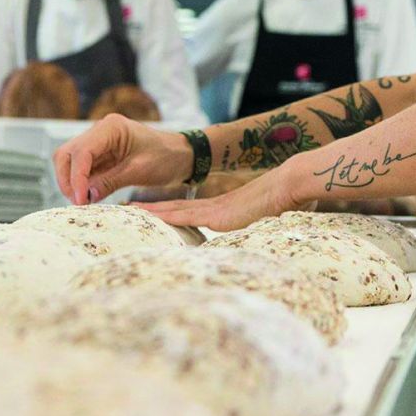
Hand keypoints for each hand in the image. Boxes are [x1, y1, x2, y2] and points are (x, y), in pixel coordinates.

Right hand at [53, 114, 192, 204]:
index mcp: (111, 127)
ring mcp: (99, 144)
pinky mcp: (101, 157)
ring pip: (70, 162)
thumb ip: (111, 181)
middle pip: (67, 154)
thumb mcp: (140, 170)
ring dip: (73, 183)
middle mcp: (100, 132)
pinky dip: (82, 184)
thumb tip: (86, 196)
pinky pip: (83, 170)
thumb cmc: (166, 158)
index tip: (81, 199)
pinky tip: (89, 198)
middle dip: (68, 180)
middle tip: (79, 203)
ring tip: (84, 202)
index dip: (77, 177)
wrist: (182, 156)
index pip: (82, 152)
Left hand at [134, 163, 303, 230]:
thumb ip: (261, 223)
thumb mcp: (267, 219)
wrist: (289, 186)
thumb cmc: (285, 203)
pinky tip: (144, 216)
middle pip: (175, 209)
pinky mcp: (215, 215)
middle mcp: (214, 208)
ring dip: (149, 212)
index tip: (150, 211)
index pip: (189, 211)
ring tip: (126, 210)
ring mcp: (213, 210)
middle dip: (151, 210)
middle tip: (127, 208)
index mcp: (224, 210)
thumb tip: (269, 228)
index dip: (168, 210)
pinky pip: (181, 217)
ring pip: (172, 211)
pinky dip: (161, 216)